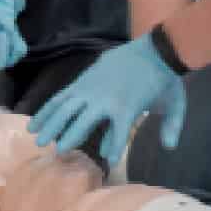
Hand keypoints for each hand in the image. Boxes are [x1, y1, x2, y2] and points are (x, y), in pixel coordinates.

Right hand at [28, 34, 186, 165]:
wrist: (154, 50)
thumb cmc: (164, 81)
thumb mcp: (174, 105)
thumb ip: (171, 127)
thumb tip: (169, 148)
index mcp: (127, 105)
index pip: (119, 130)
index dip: (114, 145)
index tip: (108, 159)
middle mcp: (105, 98)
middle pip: (83, 119)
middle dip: (68, 136)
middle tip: (55, 153)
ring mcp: (91, 88)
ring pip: (66, 107)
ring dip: (50, 123)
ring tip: (36, 138)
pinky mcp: (83, 82)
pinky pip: (62, 97)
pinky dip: (48, 109)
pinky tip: (36, 121)